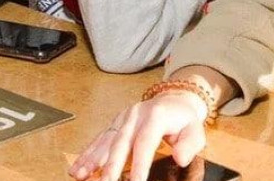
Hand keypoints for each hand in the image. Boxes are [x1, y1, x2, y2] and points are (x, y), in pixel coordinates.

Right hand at [69, 91, 207, 180]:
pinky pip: (99, 140)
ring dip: (91, 160)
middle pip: (120, 142)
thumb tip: (180, 159)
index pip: (145, 142)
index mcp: (155, 116)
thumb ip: (190, 145)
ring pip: (105, 141)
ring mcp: (122, 118)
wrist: (174, 100)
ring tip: (80, 176)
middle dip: (110, 166)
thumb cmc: (183, 120)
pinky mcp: (115, 123)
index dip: (139, 164)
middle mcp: (135, 115)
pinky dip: (87, 154)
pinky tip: (77, 168)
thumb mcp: (196, 130)